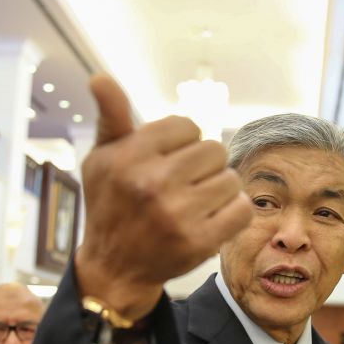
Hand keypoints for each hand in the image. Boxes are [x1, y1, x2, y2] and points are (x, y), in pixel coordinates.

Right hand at [74, 74, 252, 319]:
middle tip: (184, 183)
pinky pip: (242, 209)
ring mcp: (177, 215)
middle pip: (214, 150)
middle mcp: (152, 183)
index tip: (167, 160)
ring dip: (219, 189)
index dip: (182, 141)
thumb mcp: (101, 157)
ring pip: (231, 179)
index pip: (187, 125)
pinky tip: (212, 216)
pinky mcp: (198, 242)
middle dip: (203, 165)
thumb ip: (111, 116)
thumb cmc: (110, 205)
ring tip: (196, 201)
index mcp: (129, 156)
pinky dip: (233, 212)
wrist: (114, 267)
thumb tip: (101, 77)